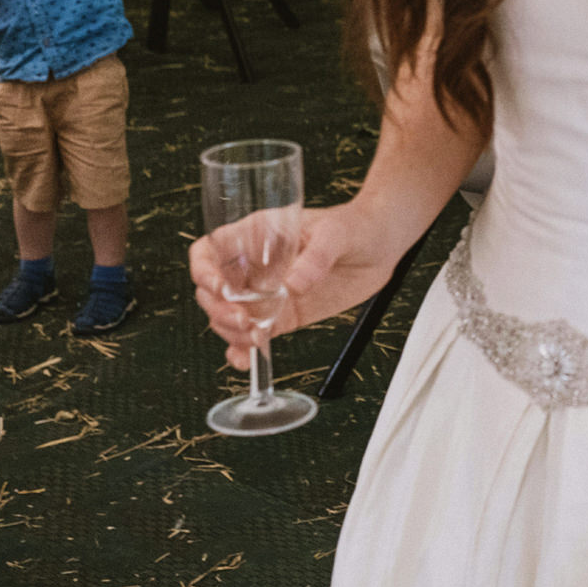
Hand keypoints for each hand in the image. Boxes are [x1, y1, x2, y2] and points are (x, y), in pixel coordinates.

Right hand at [190, 206, 374, 369]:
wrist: (382, 245)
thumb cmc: (355, 226)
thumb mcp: (335, 234)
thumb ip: (316, 258)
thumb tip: (294, 285)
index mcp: (257, 235)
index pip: (211, 251)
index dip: (205, 270)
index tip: (220, 287)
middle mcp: (254, 266)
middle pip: (213, 291)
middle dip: (219, 309)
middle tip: (243, 320)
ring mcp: (266, 293)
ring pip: (228, 316)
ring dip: (231, 332)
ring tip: (254, 337)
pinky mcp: (283, 316)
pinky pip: (254, 335)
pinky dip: (244, 350)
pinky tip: (244, 360)